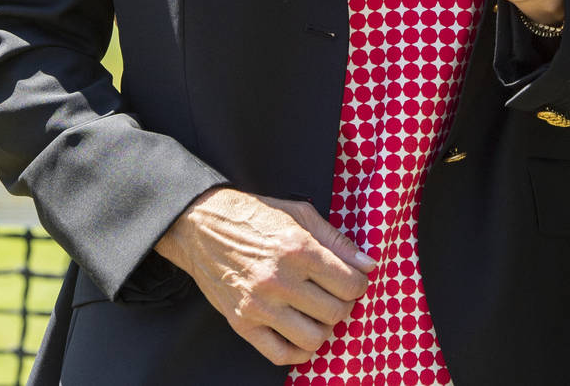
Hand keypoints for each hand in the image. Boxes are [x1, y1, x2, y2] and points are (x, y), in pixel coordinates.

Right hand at [155, 187, 376, 365]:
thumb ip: (338, 241)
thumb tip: (368, 265)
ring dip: (324, 329)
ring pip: (313, 338)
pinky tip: (302, 335)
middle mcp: (280, 280)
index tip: (353, 281)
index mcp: (298, 249)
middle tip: (337, 296)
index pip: (350, 284)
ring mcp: (259, 306)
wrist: (201, 227)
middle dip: (345, 306)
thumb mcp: (300, 215)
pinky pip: (280, 354)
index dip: (359, 284)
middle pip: (336, 313)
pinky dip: (299, 352)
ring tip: (319, 314)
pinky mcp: (242, 324)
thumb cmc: (255, 216)